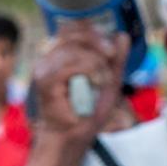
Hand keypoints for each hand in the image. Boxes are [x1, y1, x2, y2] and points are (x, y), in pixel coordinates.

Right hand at [28, 27, 127, 162]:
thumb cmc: (86, 114)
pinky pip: (73, 63)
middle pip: (73, 32)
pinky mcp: (46, 80)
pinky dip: (91, 71)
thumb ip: (116, 60)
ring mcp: (44, 68)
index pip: (72, 28)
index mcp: (59, 56)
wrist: (72, 138)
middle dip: (98, 41)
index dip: (93, 30)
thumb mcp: (109, 82)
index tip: (110, 48)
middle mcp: (48, 58)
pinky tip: (96, 83)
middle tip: (111, 56)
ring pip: (76, 48)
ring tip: (101, 81)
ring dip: (97, 62)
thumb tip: (122, 35)